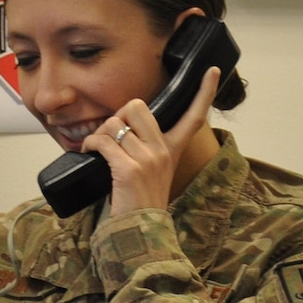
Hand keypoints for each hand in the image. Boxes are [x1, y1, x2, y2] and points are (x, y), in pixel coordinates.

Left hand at [81, 65, 222, 216]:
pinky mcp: (128, 169)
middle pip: (138, 106)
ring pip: (114, 124)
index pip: (195, 116)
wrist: (141, 231)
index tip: (212, 70)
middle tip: (113, 134)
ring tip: (98, 149)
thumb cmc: (141, 202)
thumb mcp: (154, 172)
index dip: (205, 92)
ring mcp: (147, 159)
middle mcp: (163, 151)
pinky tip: (89, 152)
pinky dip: (90, 144)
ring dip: (99, 134)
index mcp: (173, 150)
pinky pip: (103, 141)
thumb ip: (147, 148)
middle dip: (118, 114)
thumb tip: (121, 129)